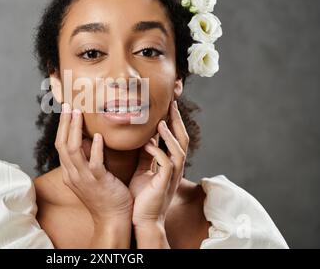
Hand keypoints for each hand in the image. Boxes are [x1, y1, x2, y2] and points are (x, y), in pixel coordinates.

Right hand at [55, 103, 133, 224]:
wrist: (112, 218)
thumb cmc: (105, 195)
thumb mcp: (90, 176)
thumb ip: (87, 159)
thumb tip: (90, 139)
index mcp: (70, 172)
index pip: (60, 146)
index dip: (62, 127)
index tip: (66, 111)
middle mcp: (72, 174)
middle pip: (62, 144)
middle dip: (64, 123)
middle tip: (68, 105)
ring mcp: (84, 178)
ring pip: (73, 150)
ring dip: (74, 129)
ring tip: (78, 113)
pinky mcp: (99, 182)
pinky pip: (94, 163)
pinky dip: (95, 148)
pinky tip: (98, 136)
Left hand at [129, 100, 188, 227]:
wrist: (143, 219)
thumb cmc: (142, 196)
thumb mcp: (143, 171)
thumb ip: (146, 156)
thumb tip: (143, 139)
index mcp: (170, 164)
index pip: (176, 138)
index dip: (175, 122)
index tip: (169, 106)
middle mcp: (175, 168)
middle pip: (183, 140)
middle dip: (178, 122)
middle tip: (172, 105)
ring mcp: (172, 176)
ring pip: (178, 150)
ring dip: (170, 135)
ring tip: (161, 121)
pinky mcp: (164, 183)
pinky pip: (166, 164)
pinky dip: (158, 152)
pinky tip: (147, 144)